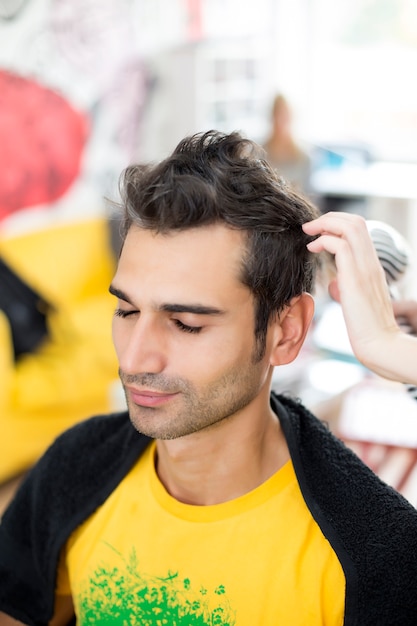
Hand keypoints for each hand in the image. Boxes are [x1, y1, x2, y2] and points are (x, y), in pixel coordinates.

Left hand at [303, 212, 416, 383]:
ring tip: (308, 233)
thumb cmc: (366, 327)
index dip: (338, 224)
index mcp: (372, 266)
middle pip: (356, 221)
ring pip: (350, 227)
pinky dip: (323, 241)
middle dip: (329, 217)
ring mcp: (365, 268)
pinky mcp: (355, 279)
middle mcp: (371, 262)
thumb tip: (335, 283)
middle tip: (310, 228)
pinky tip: (312, 249)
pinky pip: (340, 246)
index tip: (319, 233)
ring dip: (324, 224)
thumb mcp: (355, 300)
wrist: (380, 344)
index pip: (360, 230)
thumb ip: (347, 286)